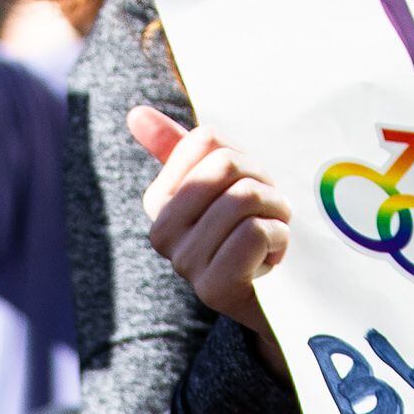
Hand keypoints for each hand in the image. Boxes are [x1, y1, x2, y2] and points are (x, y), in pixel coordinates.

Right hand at [125, 104, 290, 353]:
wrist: (274, 299)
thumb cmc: (247, 232)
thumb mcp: (217, 187)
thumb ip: (177, 149)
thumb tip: (135, 113)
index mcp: (159, 203)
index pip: (206, 141)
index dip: (242, 158)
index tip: (247, 189)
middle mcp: (162, 234)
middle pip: (226, 166)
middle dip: (262, 182)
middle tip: (269, 210)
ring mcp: (185, 264)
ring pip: (243, 198)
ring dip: (277, 211)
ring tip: (273, 232)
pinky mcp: (213, 289)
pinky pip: (255, 233)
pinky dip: (279, 238)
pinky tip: (272, 258)